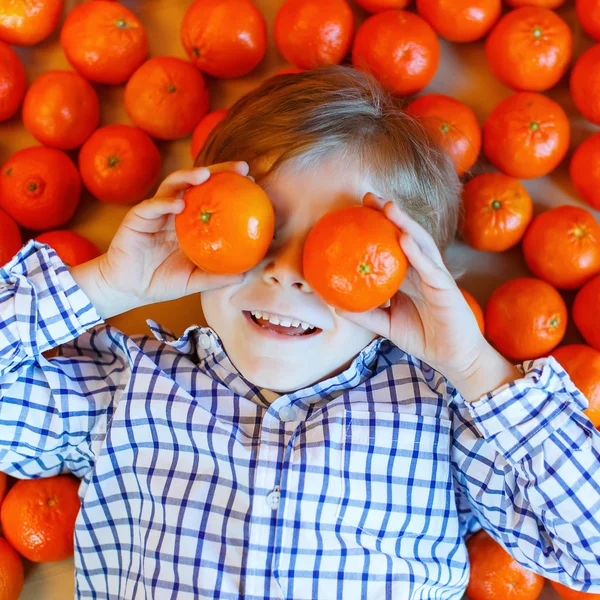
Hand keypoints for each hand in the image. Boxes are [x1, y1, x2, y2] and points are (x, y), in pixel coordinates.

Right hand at [93, 162, 248, 314]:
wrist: (129, 289)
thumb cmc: (162, 282)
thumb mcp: (194, 280)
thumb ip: (216, 277)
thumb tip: (244, 276)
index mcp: (191, 222)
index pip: (213, 196)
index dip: (231, 186)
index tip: (253, 181)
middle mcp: (176, 211)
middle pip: (197, 183)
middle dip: (219, 171)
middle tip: (241, 168)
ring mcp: (157, 212)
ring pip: (173, 186)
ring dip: (188, 176)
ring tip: (205, 174)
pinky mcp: (137, 218)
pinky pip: (151, 207)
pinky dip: (164, 203)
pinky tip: (178, 204)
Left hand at [337, 193, 519, 400]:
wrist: (453, 359)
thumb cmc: (423, 338)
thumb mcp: (386, 325)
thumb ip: (364, 314)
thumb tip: (335, 305)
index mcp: (409, 276)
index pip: (392, 245)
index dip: (377, 226)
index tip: (356, 210)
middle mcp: (422, 270)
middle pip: (405, 235)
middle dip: (389, 214)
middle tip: (368, 197)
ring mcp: (435, 276)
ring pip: (420, 244)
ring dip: (404, 223)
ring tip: (388, 207)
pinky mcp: (446, 288)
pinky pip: (430, 267)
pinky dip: (417, 252)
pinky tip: (405, 238)